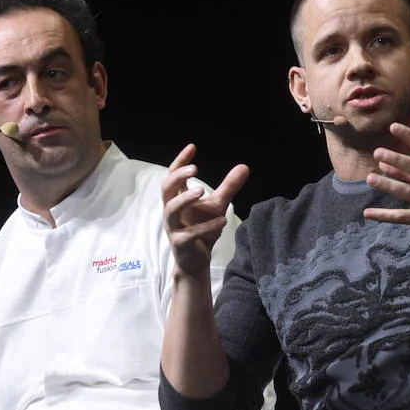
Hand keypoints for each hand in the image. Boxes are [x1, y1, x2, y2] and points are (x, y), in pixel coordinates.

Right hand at [162, 143, 249, 276]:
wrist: (196, 262)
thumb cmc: (203, 230)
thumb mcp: (218, 205)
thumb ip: (228, 187)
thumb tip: (244, 166)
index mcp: (177, 199)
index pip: (172, 176)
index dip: (180, 161)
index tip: (192, 147)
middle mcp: (171, 211)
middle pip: (165, 189)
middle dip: (178, 177)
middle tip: (196, 169)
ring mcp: (173, 228)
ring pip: (171, 210)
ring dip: (185, 199)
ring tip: (203, 191)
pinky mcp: (180, 244)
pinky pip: (190, 233)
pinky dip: (206, 227)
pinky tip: (222, 220)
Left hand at [363, 122, 409, 248]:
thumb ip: (409, 174)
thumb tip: (384, 164)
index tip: (393, 127)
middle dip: (398, 159)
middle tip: (378, 152)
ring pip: (409, 192)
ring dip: (389, 184)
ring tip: (370, 178)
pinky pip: (404, 217)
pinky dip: (385, 216)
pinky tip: (368, 213)